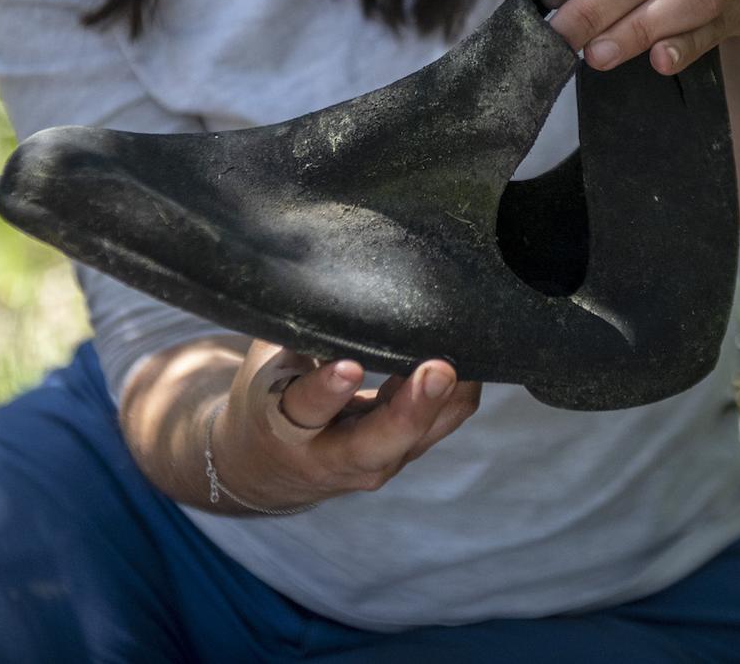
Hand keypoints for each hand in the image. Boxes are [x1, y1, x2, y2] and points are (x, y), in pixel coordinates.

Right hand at [208, 340, 480, 509]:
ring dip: (446, 400)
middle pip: (378, 443)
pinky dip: (457, 394)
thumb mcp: (269, 362)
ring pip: (420, 436)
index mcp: (286, 426)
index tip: (349, 366)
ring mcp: (375, 462)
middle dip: (411, 408)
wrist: (266, 465)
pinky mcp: (404, 454)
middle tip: (438, 370)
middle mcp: (333, 455)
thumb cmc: (269, 395)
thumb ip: (300, 330)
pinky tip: (473, 358)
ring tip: (469, 357)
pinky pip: (440, 425)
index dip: (328, 389)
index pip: (308, 407)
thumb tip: (332, 273)